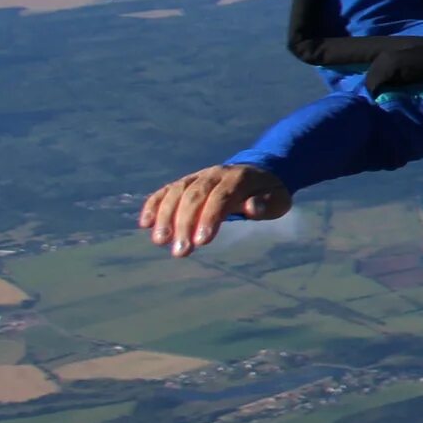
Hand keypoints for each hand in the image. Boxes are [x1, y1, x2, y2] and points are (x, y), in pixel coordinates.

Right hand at [140, 164, 291, 258]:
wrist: (259, 172)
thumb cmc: (270, 193)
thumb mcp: (278, 199)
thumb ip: (267, 204)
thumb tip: (253, 207)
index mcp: (238, 179)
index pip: (221, 197)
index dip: (210, 218)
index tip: (201, 242)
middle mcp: (214, 174)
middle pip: (195, 196)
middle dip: (185, 223)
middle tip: (180, 251)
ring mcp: (198, 177)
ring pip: (176, 192)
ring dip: (165, 216)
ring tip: (160, 241)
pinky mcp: (186, 183)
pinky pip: (166, 190)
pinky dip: (154, 204)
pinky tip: (144, 223)